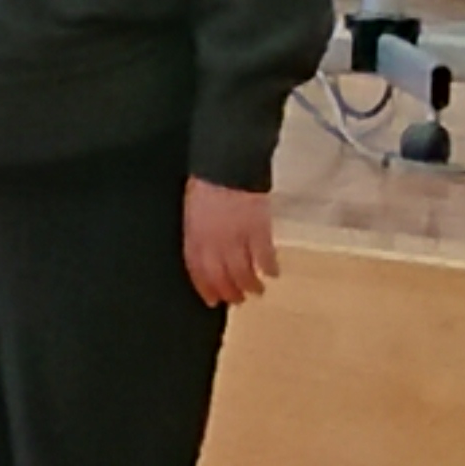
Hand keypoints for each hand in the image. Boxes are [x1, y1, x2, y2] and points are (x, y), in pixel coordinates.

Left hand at [184, 178, 281, 306]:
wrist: (228, 164)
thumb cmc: (208, 181)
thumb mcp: (191, 208)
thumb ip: (196, 231)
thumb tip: (202, 250)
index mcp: (195, 235)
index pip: (198, 270)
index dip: (205, 288)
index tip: (212, 301)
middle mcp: (215, 242)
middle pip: (222, 276)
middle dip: (229, 292)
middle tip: (236, 300)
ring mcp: (237, 237)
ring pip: (243, 272)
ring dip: (250, 285)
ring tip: (256, 291)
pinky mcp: (258, 230)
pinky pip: (264, 256)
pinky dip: (269, 268)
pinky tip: (273, 273)